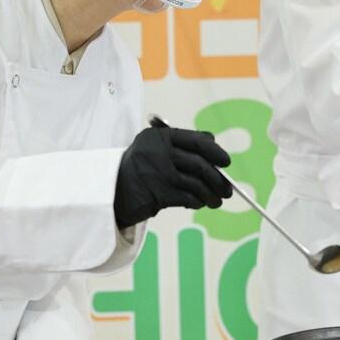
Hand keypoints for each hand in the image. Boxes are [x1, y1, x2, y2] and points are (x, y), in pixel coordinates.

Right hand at [114, 126, 232, 228]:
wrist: (112, 191)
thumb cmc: (139, 169)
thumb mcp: (154, 149)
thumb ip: (181, 145)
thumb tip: (214, 146)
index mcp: (160, 136)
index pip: (196, 140)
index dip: (215, 151)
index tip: (226, 162)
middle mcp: (159, 151)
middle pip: (200, 163)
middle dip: (218, 178)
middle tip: (227, 188)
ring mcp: (159, 172)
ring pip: (197, 183)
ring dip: (212, 194)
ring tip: (218, 201)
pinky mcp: (159, 193)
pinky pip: (188, 198)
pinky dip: (198, 202)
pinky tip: (200, 203)